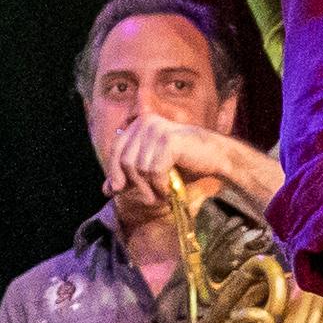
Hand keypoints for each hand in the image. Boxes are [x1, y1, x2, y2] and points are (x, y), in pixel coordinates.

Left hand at [106, 115, 239, 218]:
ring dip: (150, 188)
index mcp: (139, 124)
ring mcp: (157, 130)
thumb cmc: (185, 163)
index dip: (114, 172)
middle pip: (125, 161)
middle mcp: (145, 122)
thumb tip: (105, 190)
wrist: (218, 158)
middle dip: (135, 184)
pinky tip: (169, 190)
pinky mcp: (169, 141)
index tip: (118, 190)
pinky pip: (154, 171)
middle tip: (149, 199)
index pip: (116, 150)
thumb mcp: (152, 169)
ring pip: (139, 168)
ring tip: (161, 195)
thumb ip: (129, 176)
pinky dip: (160, 186)